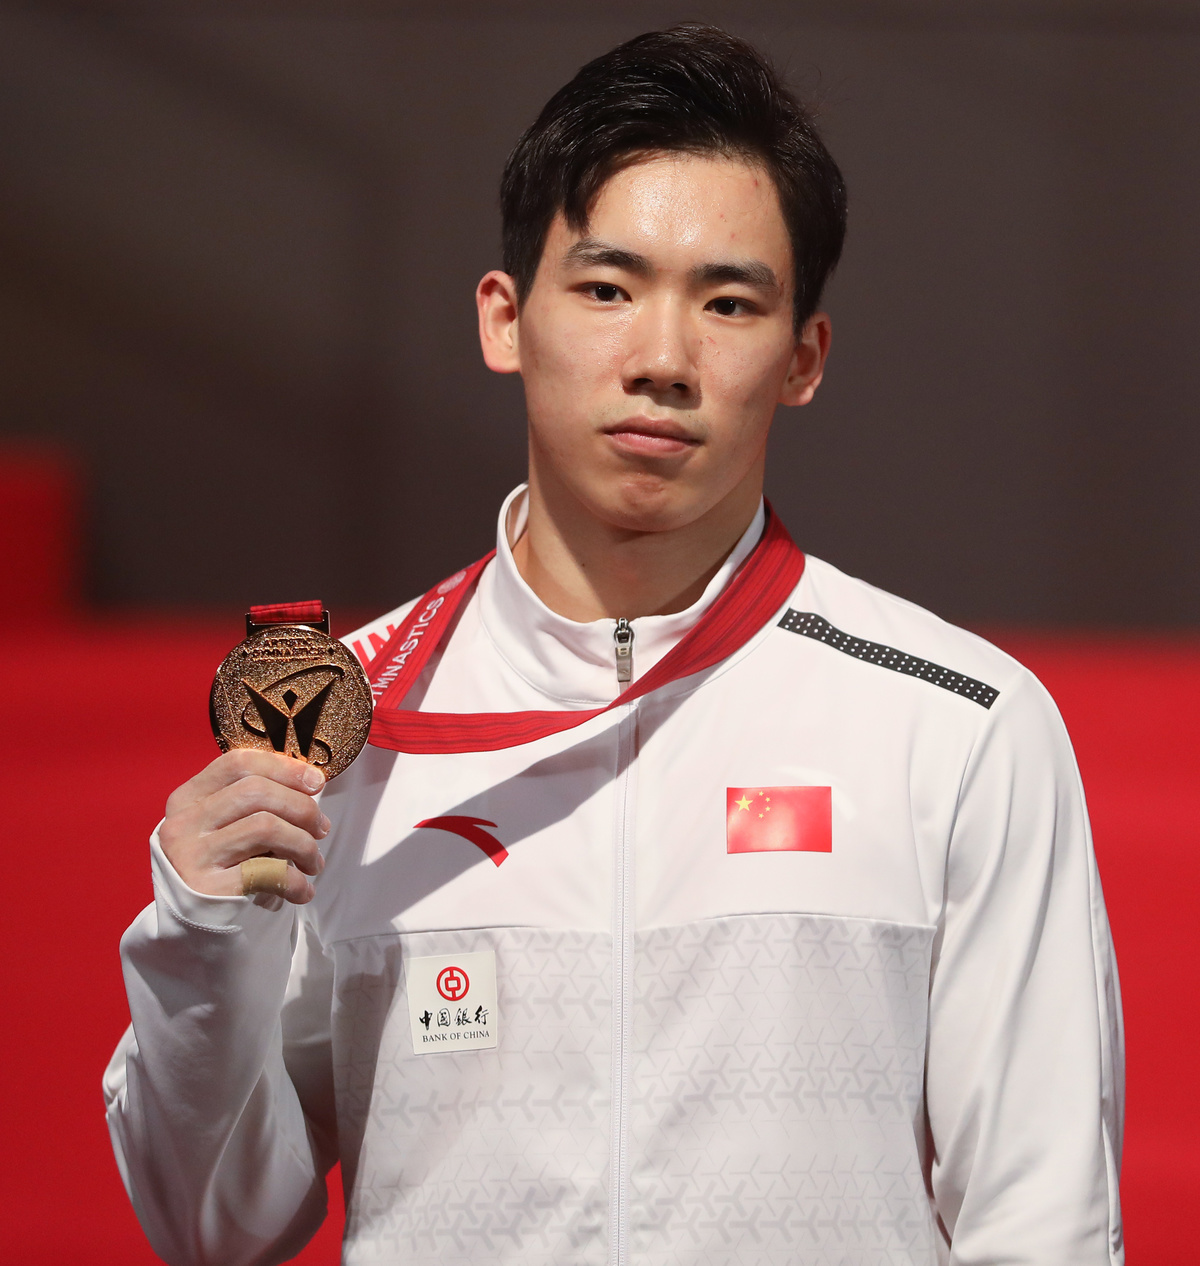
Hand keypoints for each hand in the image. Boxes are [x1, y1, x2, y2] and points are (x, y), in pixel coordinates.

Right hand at [158, 750, 328, 902]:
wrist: (194, 934)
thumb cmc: (222, 871)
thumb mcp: (225, 829)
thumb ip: (255, 802)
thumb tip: (310, 781)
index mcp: (186, 800)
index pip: (238, 763)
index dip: (284, 767)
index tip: (316, 782)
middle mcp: (182, 824)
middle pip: (256, 792)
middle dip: (301, 808)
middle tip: (322, 828)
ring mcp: (190, 857)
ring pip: (265, 826)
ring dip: (303, 844)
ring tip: (313, 862)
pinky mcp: (206, 891)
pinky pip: (268, 871)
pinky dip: (295, 880)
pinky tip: (302, 890)